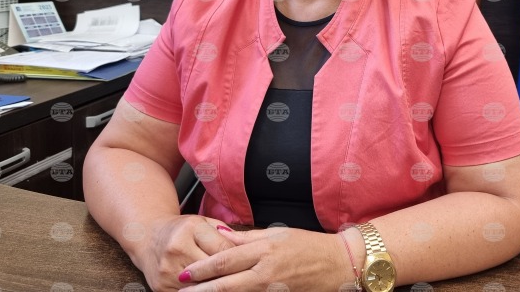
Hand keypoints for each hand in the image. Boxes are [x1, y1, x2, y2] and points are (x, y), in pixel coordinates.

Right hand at [134, 215, 235, 291]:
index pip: (223, 249)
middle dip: (230, 275)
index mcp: (191, 228)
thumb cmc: (182, 230)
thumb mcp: (204, 222)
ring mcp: (167, 270)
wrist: (148, 237)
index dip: (238, 258)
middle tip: (244, 278)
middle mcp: (177, 248)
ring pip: (201, 286)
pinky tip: (210, 289)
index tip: (248, 263)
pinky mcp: (161, 287)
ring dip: (216, 286)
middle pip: (213, 270)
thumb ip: (225, 234)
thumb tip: (245, 251)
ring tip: (229, 285)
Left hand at [177, 227, 352, 291]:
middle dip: (200, 290)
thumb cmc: (309, 245)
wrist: (339, 264)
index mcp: (264, 250)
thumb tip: (221, 236)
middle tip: (180, 291)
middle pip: (225, 284)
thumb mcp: (277, 234)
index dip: (202, 269)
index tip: (184, 274)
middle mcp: (266, 272)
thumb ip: (246, 238)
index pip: (225, 260)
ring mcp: (272, 290)